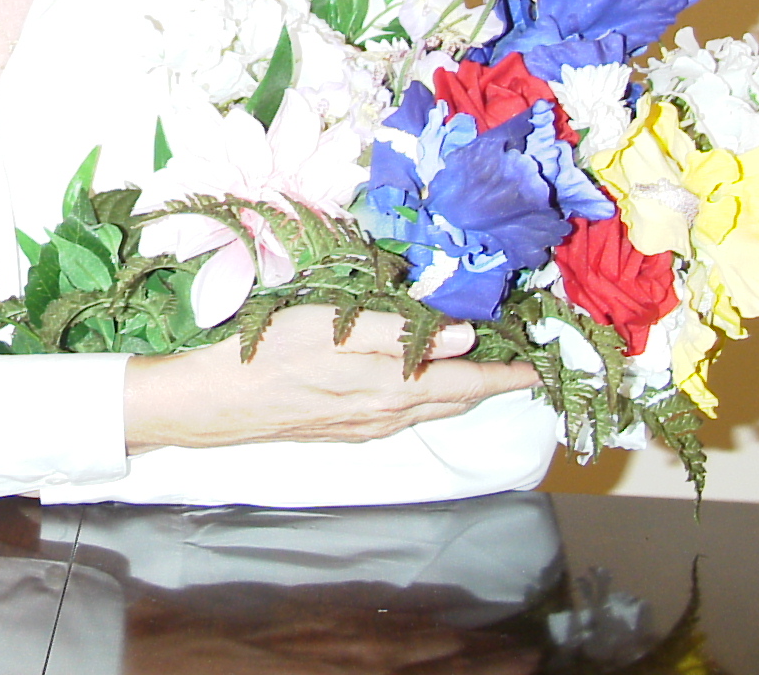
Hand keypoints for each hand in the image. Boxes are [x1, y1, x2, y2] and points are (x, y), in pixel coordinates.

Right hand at [123, 305, 539, 452]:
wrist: (214, 403)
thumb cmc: (270, 354)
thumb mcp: (334, 329)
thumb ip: (400, 333)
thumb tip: (463, 336)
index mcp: (392, 390)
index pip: (469, 385)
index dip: (509, 375)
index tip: (543, 365)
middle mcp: (387, 416)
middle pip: (455, 402)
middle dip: (491, 381)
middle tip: (518, 355)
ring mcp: (365, 427)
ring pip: (430, 409)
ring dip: (460, 389)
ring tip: (480, 362)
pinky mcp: (344, 429)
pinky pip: (403, 414)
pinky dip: (427, 396)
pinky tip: (419, 378)